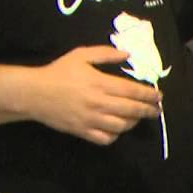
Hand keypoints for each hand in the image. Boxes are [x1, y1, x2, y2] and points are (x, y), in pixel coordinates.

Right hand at [27, 45, 161, 144]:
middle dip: (148, 110)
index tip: (158, 96)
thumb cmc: (59, 71)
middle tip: (157, 109)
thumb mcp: (82, 55)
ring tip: (139, 117)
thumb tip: (128, 54)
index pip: (132, 91)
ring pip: (121, 126)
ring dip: (134, 122)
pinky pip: (105, 139)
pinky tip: (118, 129)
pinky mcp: (82, 132)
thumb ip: (106, 54)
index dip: (148, 94)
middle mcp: (98, 103)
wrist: (34, 93)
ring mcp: (90, 120)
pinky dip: (115, 136)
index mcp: (100, 83)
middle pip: (131, 110)